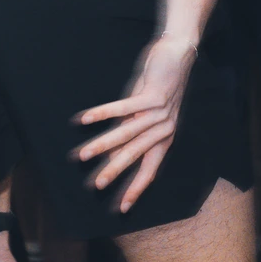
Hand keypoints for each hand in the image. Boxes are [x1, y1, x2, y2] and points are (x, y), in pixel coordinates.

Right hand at [75, 34, 197, 211]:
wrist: (178, 54)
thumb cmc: (160, 84)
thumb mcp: (146, 112)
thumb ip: (133, 130)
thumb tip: (112, 151)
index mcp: (166, 138)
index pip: (150, 169)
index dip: (136, 188)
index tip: (122, 207)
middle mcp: (164, 129)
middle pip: (135, 156)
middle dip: (115, 171)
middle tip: (97, 185)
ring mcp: (160, 113)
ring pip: (126, 134)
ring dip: (102, 144)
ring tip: (82, 155)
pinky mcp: (153, 96)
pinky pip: (124, 108)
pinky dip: (103, 113)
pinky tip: (85, 119)